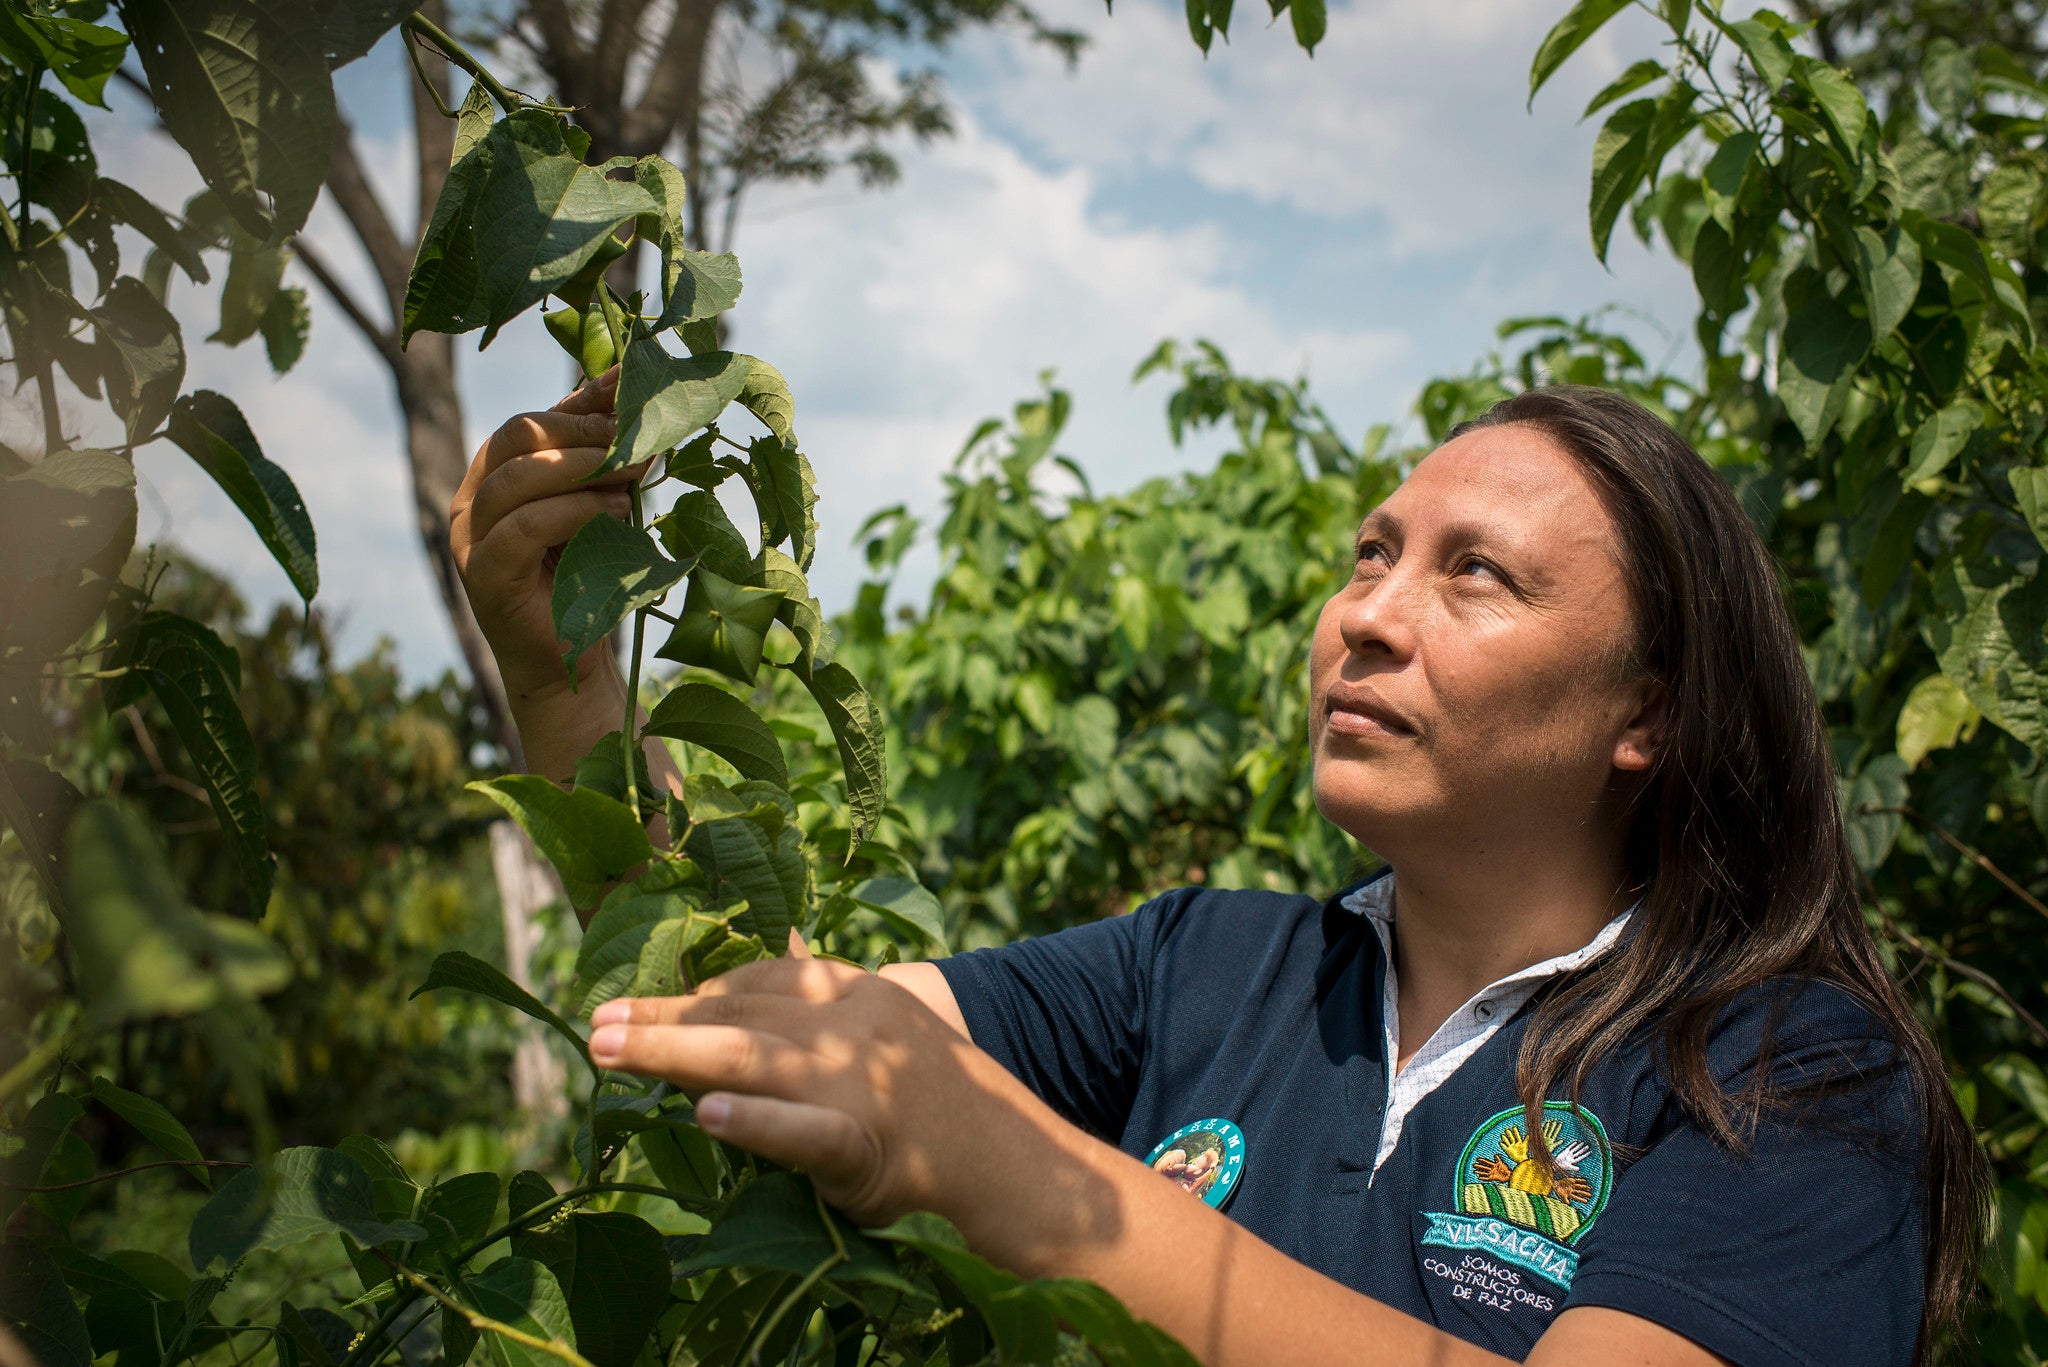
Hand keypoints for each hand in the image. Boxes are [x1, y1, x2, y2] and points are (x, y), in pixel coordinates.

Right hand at [449, 367, 648, 715]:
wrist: (569, 662)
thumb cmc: (586, 578)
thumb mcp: (595, 502)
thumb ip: (598, 452)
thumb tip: (625, 382)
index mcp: (494, 474)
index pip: (532, 418)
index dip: (582, 402)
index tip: (631, 389)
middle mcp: (472, 499)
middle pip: (518, 434)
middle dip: (583, 432)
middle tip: (634, 440)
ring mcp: (470, 536)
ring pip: (519, 477)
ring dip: (583, 468)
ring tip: (631, 477)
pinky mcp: (483, 574)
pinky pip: (525, 526)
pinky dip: (574, 511)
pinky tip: (616, 511)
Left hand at [586, 934, 1063, 1229]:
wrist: (1014, 1162)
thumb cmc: (938, 1102)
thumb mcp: (888, 1030)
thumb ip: (829, 1003)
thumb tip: (766, 958)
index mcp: (859, 994)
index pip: (765, 977)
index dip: (699, 987)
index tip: (640, 998)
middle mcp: (853, 1028)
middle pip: (740, 1012)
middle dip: (662, 1017)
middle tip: (595, 1025)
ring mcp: (857, 1085)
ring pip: (749, 1058)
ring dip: (671, 1051)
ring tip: (609, 1051)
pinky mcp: (863, 1147)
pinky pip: (800, 1131)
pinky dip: (751, 1122)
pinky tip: (703, 1115)